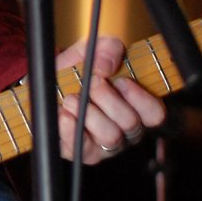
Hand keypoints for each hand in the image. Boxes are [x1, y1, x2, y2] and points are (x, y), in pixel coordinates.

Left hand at [55, 35, 164, 163]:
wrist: (46, 86)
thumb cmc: (75, 71)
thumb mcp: (91, 51)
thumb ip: (105, 48)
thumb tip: (107, 65)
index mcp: (135, 107)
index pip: (155, 113)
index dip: (141, 98)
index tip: (121, 81)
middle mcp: (124, 130)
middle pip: (131, 123)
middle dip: (108, 99)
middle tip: (92, 82)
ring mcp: (104, 145)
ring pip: (111, 137)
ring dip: (89, 113)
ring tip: (72, 98)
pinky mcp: (81, 152)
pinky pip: (82, 148)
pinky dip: (71, 128)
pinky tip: (64, 113)